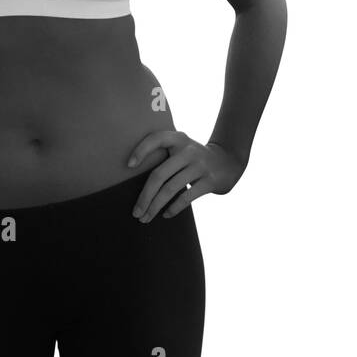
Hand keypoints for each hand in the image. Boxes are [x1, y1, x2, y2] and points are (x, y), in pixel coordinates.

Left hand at [127, 131, 244, 221]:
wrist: (228, 161)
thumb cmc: (193, 159)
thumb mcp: (181, 148)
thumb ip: (164, 156)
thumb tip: (138, 184)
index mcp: (178, 139)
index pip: (156, 139)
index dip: (141, 150)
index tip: (129, 165)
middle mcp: (188, 151)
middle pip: (159, 175)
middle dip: (144, 196)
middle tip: (135, 212)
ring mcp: (200, 166)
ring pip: (170, 189)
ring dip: (155, 207)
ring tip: (145, 218)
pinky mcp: (209, 181)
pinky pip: (186, 198)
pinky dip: (173, 208)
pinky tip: (165, 215)